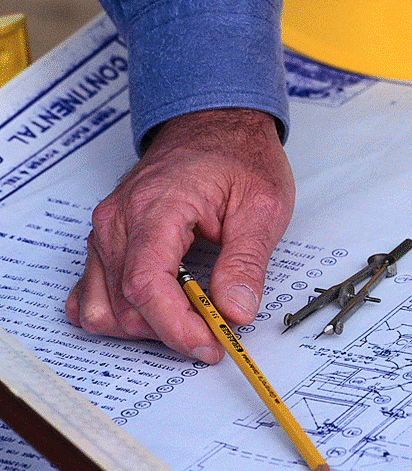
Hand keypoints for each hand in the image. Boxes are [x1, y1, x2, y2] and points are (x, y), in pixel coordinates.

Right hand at [65, 108, 293, 362]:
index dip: (178, 328)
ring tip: (193, 318)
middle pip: (124, 305)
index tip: (212, 346)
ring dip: (146, 327)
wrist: (215, 124)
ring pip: (101, 308)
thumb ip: (247, 261)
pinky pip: (90, 295)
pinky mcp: (105, 242)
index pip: (147, 285)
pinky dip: (119, 314)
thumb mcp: (263, 205)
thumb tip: (236, 312)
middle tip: (218, 332)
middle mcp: (117, 222)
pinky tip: (159, 311)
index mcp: (155, 208)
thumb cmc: (238, 157)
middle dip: (171, 331)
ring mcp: (104, 233)